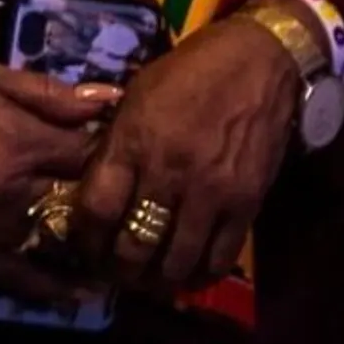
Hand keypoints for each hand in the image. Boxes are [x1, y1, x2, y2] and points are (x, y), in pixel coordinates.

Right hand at [0, 61, 115, 297]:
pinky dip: (59, 288)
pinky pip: (27, 280)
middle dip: (100, 185)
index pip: (89, 152)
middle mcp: (10, 193)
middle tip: (118, 180)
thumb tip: (111, 101)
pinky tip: (88, 292)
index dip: (108, 145)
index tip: (119, 141)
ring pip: (61, 237)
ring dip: (85, 230)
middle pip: (80, 195)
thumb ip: (50, 93)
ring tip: (112, 226)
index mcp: (15, 142)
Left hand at [68, 12, 300, 292]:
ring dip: (157, 281)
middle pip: (134, 246)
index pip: (97, 208)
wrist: (258, 62)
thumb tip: (93, 187)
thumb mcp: (137, 95)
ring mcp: (210, 192)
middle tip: (114, 273)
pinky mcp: (246, 204)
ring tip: (148, 281)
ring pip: (175, 262)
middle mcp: (169, 172)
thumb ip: (117, 143)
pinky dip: (199, 276)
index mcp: (134, 140)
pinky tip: (187, 276)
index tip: (84, 246)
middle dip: (118, 270)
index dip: (85, 238)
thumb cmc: (190, 72)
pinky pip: (218, 258)